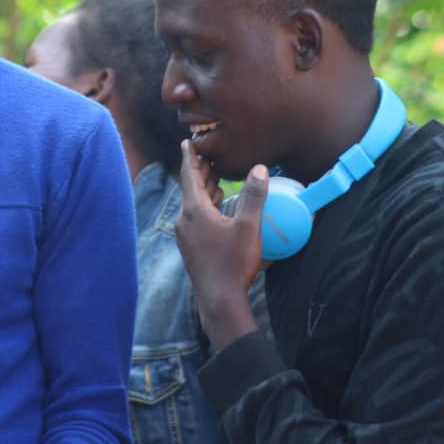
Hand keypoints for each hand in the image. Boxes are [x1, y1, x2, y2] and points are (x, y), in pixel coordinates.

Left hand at [176, 139, 268, 349]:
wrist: (219, 301)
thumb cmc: (234, 263)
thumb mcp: (248, 227)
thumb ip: (253, 196)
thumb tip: (259, 168)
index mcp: (194, 210)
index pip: (189, 175)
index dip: (191, 157)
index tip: (187, 142)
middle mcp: (184, 220)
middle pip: (191, 188)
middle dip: (200, 171)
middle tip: (209, 155)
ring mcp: (185, 235)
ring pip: (193, 204)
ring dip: (204, 189)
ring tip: (216, 176)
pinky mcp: (191, 247)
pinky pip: (195, 218)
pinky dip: (205, 205)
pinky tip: (217, 207)